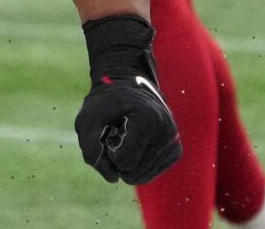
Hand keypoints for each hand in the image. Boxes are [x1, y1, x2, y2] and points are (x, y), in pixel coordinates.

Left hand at [74, 14, 181, 185]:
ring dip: (127, 162)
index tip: (110, 130)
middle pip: (132, 172)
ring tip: (127, 138)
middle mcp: (166, 132)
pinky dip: (138, 164)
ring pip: (142, 176)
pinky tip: (137, 144)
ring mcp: (173, 142)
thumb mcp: (89, 116)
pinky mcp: (175, 151)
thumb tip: (112, 178)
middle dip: (117, 159)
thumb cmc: (108, 101)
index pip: (123, 161)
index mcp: (148, 120)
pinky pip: (151, 173)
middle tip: (117, 134)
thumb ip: (90, 146)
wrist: (132, 86)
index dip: (108, 152)